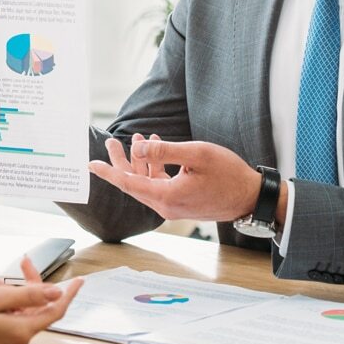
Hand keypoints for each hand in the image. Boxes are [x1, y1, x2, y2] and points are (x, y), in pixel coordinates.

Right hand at [0, 269, 82, 343]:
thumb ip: (30, 294)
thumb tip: (56, 293)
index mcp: (21, 332)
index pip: (55, 311)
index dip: (68, 294)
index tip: (78, 282)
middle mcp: (19, 342)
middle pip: (38, 309)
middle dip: (34, 285)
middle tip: (26, 264)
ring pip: (25, 313)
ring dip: (18, 294)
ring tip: (1, 280)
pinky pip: (14, 320)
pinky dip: (9, 305)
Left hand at [88, 135, 260, 221]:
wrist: (251, 197)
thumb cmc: (229, 174)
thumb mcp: (197, 154)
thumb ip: (165, 151)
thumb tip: (137, 148)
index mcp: (166, 196)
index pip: (128, 183)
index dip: (108, 171)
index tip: (91, 164)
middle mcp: (166, 205)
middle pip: (134, 184)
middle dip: (121, 161)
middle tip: (111, 142)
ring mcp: (174, 206)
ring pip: (146, 184)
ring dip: (140, 161)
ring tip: (136, 138)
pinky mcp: (181, 203)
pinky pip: (160, 185)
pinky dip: (155, 167)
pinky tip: (157, 147)